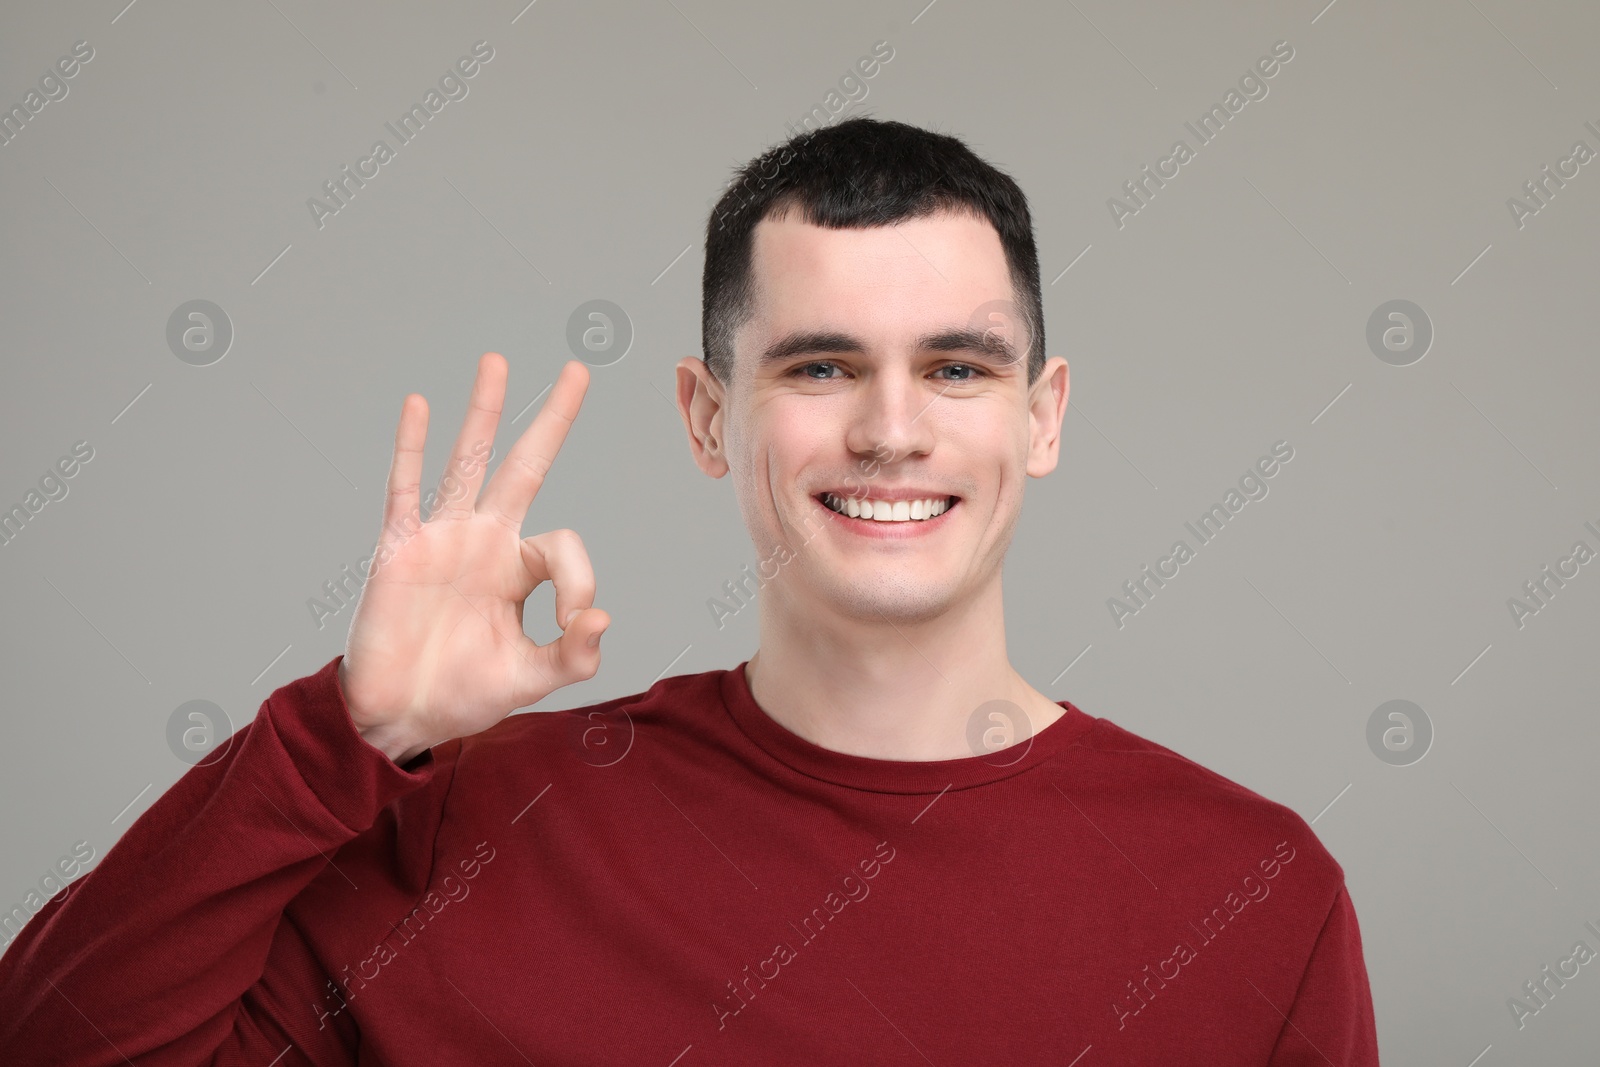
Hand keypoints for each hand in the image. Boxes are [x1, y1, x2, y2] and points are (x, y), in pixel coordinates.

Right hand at [337, 354, 609, 762]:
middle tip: (579, 370)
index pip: (564, 546)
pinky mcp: (400, 549)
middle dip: (552, 420)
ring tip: (497, 361)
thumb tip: (602, 619)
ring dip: (484, 411)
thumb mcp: (531, 678)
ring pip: (467, 461)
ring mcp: (442, 538)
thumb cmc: (463, 694)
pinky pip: (406, 490)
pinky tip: (418, 404)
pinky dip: (411, 447)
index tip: (575, 623)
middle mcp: (484, 541)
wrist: (400, 717)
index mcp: (518, 569)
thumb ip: (573, 655)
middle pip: (525, 466)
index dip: (581, 581)